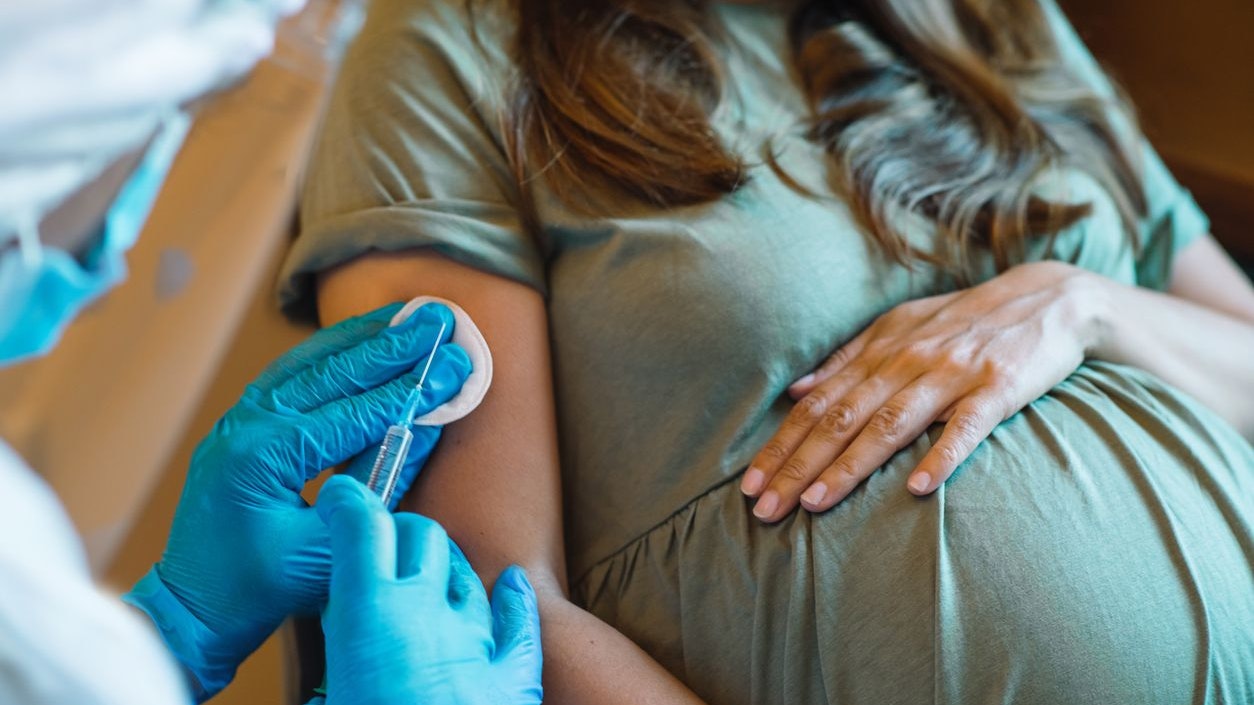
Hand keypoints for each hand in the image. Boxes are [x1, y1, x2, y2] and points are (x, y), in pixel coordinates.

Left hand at [124, 301, 470, 699]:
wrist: (194, 607)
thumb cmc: (261, 590)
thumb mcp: (332, 545)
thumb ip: (380, 482)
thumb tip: (427, 426)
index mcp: (266, 456)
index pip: (357, 410)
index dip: (413, 386)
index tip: (456, 361)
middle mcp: (247, 425)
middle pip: (334, 371)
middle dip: (395, 344)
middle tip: (442, 319)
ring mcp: (239, 419)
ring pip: (310, 361)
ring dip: (364, 336)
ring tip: (409, 313)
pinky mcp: (241, 423)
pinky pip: (292, 373)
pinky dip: (332, 351)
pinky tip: (362, 335)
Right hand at [316, 475, 543, 704]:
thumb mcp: (327, 698)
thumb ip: (322, 682)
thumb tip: (319, 690)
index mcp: (368, 613)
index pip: (361, 526)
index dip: (349, 504)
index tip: (341, 499)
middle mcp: (426, 611)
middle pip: (421, 537)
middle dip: (399, 532)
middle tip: (380, 544)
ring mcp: (475, 639)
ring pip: (467, 574)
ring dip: (446, 567)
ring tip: (429, 573)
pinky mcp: (512, 676)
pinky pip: (520, 621)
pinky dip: (514, 599)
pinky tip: (512, 584)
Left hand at [741, 262, 1101, 521]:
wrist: (1048, 298)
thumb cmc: (963, 321)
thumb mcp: (899, 328)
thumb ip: (846, 359)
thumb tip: (795, 390)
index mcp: (879, 351)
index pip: (816, 405)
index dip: (780, 444)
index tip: (750, 484)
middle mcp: (906, 361)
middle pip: (841, 419)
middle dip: (798, 465)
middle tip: (766, 508)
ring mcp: (952, 373)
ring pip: (889, 424)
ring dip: (849, 466)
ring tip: (816, 503)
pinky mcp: (998, 387)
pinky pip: (966, 426)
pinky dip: (940, 455)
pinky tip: (917, 488)